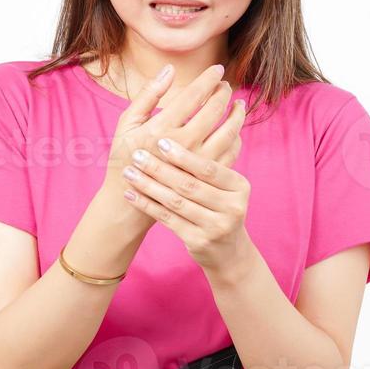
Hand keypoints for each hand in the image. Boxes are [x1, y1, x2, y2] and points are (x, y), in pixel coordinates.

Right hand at [100, 62, 245, 234]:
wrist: (129, 201)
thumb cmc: (125, 156)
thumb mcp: (127, 123)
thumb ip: (148, 94)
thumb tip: (170, 68)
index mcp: (161, 129)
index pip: (193, 95)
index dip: (209, 78)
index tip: (218, 68)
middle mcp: (183, 146)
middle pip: (214, 110)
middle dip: (224, 92)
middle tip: (225, 85)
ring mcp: (198, 164)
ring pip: (229, 132)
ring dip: (237, 114)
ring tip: (238, 103)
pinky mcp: (207, 178)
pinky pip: (231, 152)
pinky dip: (236, 137)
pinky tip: (233, 128)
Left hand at [119, 132, 252, 275]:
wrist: (228, 251)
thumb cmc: (221, 207)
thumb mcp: (228, 186)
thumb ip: (216, 159)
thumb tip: (199, 117)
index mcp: (240, 187)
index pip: (208, 168)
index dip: (184, 156)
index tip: (161, 141)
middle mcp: (232, 207)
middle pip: (189, 185)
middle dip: (160, 168)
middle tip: (137, 154)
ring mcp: (216, 227)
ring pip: (176, 202)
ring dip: (149, 185)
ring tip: (129, 172)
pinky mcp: (198, 241)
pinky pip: (167, 219)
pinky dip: (147, 205)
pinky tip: (132, 194)